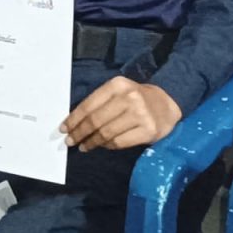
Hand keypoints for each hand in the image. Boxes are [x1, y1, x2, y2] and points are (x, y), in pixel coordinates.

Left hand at [61, 76, 181, 151]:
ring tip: (84, 146)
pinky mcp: (147, 130)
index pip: (89, 105)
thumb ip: (99, 104)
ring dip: (91, 142)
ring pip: (106, 133)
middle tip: (71, 141)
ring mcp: (140, 114)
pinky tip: (103, 146)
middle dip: (79, 133)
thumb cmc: (137, 99)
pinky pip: (119, 142)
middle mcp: (129, 98)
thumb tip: (74, 123)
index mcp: (118, 85)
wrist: (168, 104)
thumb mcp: (119, 92)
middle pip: (95, 121)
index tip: (64, 129)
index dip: (74, 119)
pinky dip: (108, 146)